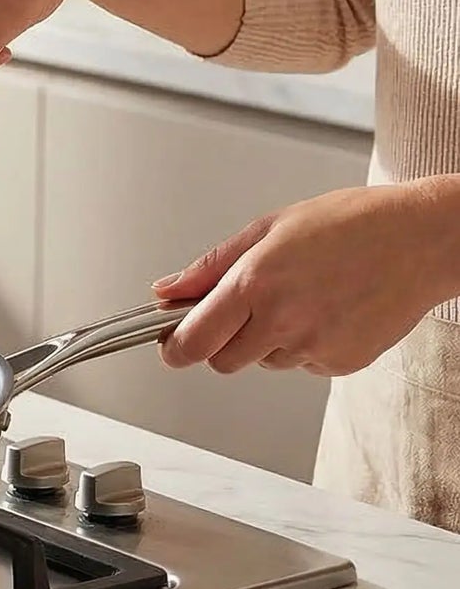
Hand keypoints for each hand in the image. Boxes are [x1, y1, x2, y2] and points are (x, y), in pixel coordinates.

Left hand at [153, 181, 459, 376]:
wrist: (421, 240)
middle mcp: (283, 321)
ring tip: (300, 296)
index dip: (174, 348)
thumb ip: (211, 266)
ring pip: (264, 362)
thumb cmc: (351, 224)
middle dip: (220, 342)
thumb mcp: (268, 229)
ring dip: (266, 340)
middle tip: (240, 311)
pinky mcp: (342, 363)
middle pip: (223, 361)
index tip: (170, 344)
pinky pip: (302, 364)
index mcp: (256, 284)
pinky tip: (325, 310)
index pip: (195, 340)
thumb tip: (167, 290)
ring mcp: (315, 347)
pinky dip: (303, 345)